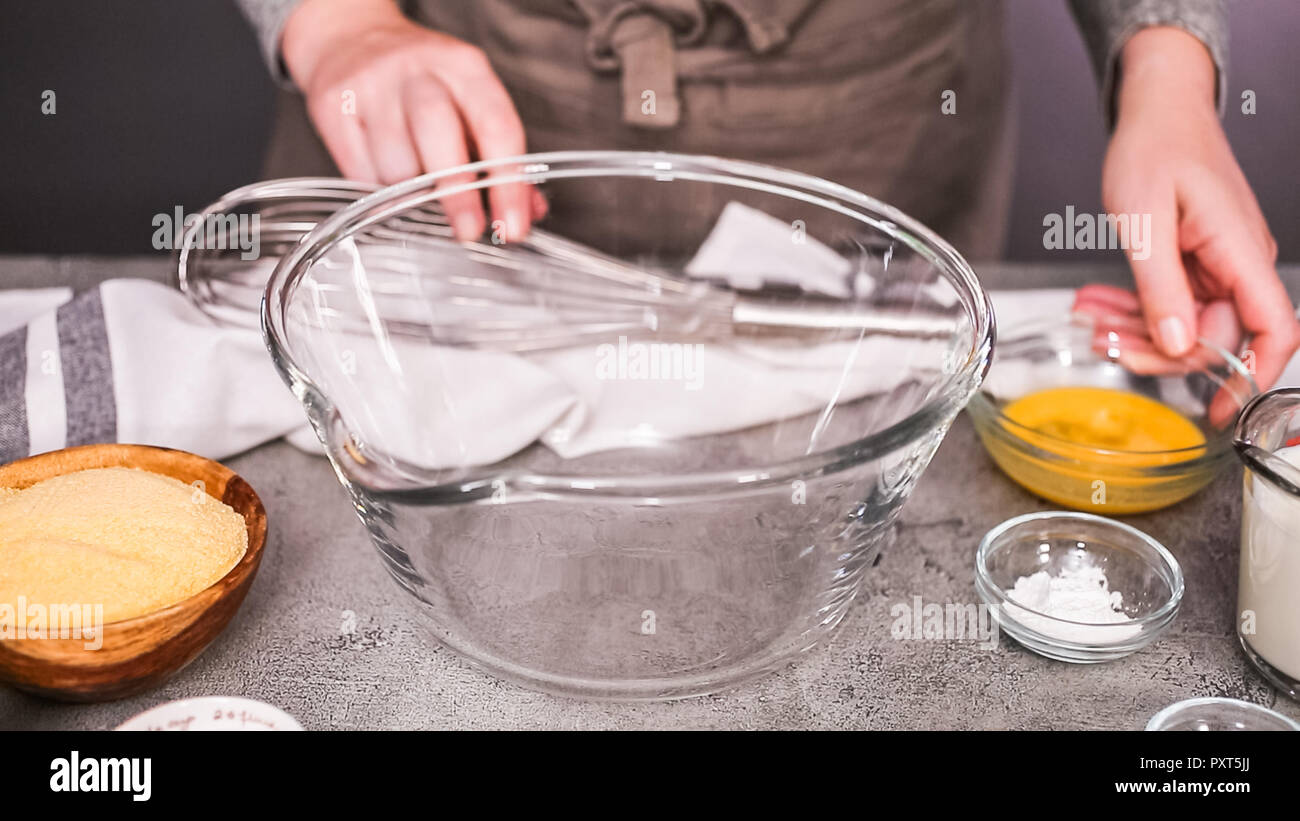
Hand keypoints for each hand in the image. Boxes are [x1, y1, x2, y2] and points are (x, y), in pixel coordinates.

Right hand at [281, 0, 543, 240]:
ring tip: (416, 184)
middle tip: (468, 230)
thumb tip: (528, 210)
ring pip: (395, 164)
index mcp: (464, 67)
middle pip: (438, 132)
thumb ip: (501, 157)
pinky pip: (360, 173)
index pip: (496, 126)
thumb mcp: (469, 102)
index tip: (512, 226)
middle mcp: (417, 69)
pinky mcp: (331, 106)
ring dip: (411, 193)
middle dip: (457, 193)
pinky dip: (378, 189)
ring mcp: (370, 85)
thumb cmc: (421, 82)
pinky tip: (384, 171)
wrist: (349, 41)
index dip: (508, 184)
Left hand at [1074, 27, 1299, 388]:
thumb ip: (1161, 287)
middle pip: (1215, 337)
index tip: (1221, 411)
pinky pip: (1171, 304)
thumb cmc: (1155, 147)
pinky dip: (1135, 309)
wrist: (1157, 109)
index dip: (1253, 376)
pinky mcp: (1196, 264)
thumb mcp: (1143, 220)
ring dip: (1136, 329)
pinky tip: (1098, 304)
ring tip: (1088, 315)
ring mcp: (1218, 266)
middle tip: (1103, 340)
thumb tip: (1178, 345)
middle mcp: (1239, 264)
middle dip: (1158, 349)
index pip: (1274, 328)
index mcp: (1241, 251)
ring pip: (1184, 325)